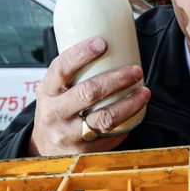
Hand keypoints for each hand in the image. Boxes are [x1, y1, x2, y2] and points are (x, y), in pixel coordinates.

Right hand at [28, 37, 149, 155]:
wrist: (45, 148)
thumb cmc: (57, 108)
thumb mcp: (54, 89)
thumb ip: (73, 71)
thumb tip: (108, 38)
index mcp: (46, 91)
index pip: (61, 68)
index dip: (82, 54)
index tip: (103, 43)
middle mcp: (54, 113)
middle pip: (89, 92)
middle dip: (117, 79)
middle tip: (136, 70)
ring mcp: (68, 134)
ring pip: (104, 119)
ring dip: (129, 104)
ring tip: (144, 92)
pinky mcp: (83, 152)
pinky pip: (110, 137)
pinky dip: (127, 124)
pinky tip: (137, 113)